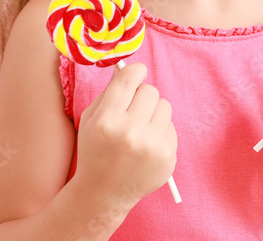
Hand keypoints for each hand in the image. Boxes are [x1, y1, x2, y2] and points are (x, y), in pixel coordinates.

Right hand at [73, 62, 176, 205]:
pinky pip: (171, 126)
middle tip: (132, 109)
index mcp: (107, 121)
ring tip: (140, 128)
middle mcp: (131, 133)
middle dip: (141, 96)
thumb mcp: (91, 119)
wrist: (103, 193)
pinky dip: (160, 131)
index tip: (136, 73)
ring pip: (165, 106)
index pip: (129, 79)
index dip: (135, 71)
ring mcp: (152, 147)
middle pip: (150, 90)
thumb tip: (130, 68)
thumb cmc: (95, 150)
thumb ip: (110, 91)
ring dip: (153, 112)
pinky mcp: (168, 158)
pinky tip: (146, 145)